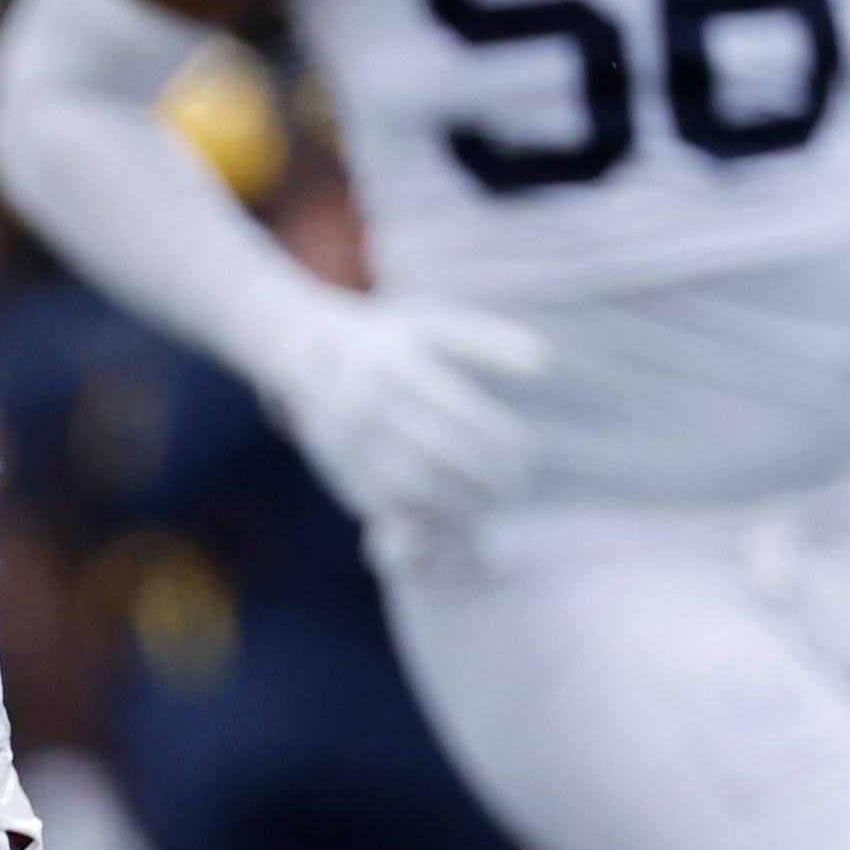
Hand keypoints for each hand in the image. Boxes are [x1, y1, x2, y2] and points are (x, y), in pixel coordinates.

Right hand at [257, 288, 547, 532]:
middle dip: (488, 480)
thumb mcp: (434, 325)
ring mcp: (350, 442)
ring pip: (415, 487)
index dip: (502, 443)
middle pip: (442, 455)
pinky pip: (386, 508)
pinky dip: (423, 522)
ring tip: (493, 507)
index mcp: (397, 366)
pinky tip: (455, 523)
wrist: (306, 353)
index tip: (530, 456)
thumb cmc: (390, 338)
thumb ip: (488, 341)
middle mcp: (368, 404)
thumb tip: (542, 362)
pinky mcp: (342, 472)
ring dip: (462, 505)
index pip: (462, 415)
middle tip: (517, 488)